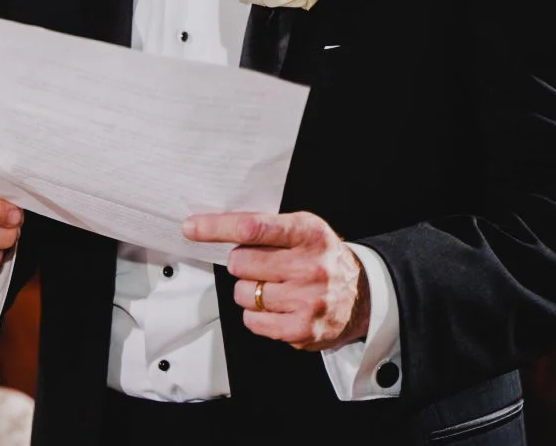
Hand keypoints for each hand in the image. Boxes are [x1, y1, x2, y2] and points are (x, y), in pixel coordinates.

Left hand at [184, 210, 368, 351]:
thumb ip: (266, 227)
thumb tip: (210, 225)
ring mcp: (308, 300)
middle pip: (241, 263)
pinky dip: (256, 315)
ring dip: (249, 291)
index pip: (253, 227)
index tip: (191, 227)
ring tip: (273, 287)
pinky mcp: (303, 329)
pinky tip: (276, 307)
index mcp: (308, 233)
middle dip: (242, 264)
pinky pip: (252, 321)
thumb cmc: (322, 257)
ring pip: (243, 293)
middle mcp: (310, 266)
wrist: (363, 295)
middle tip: (261, 266)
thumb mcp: (303, 229)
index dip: (216, 227)